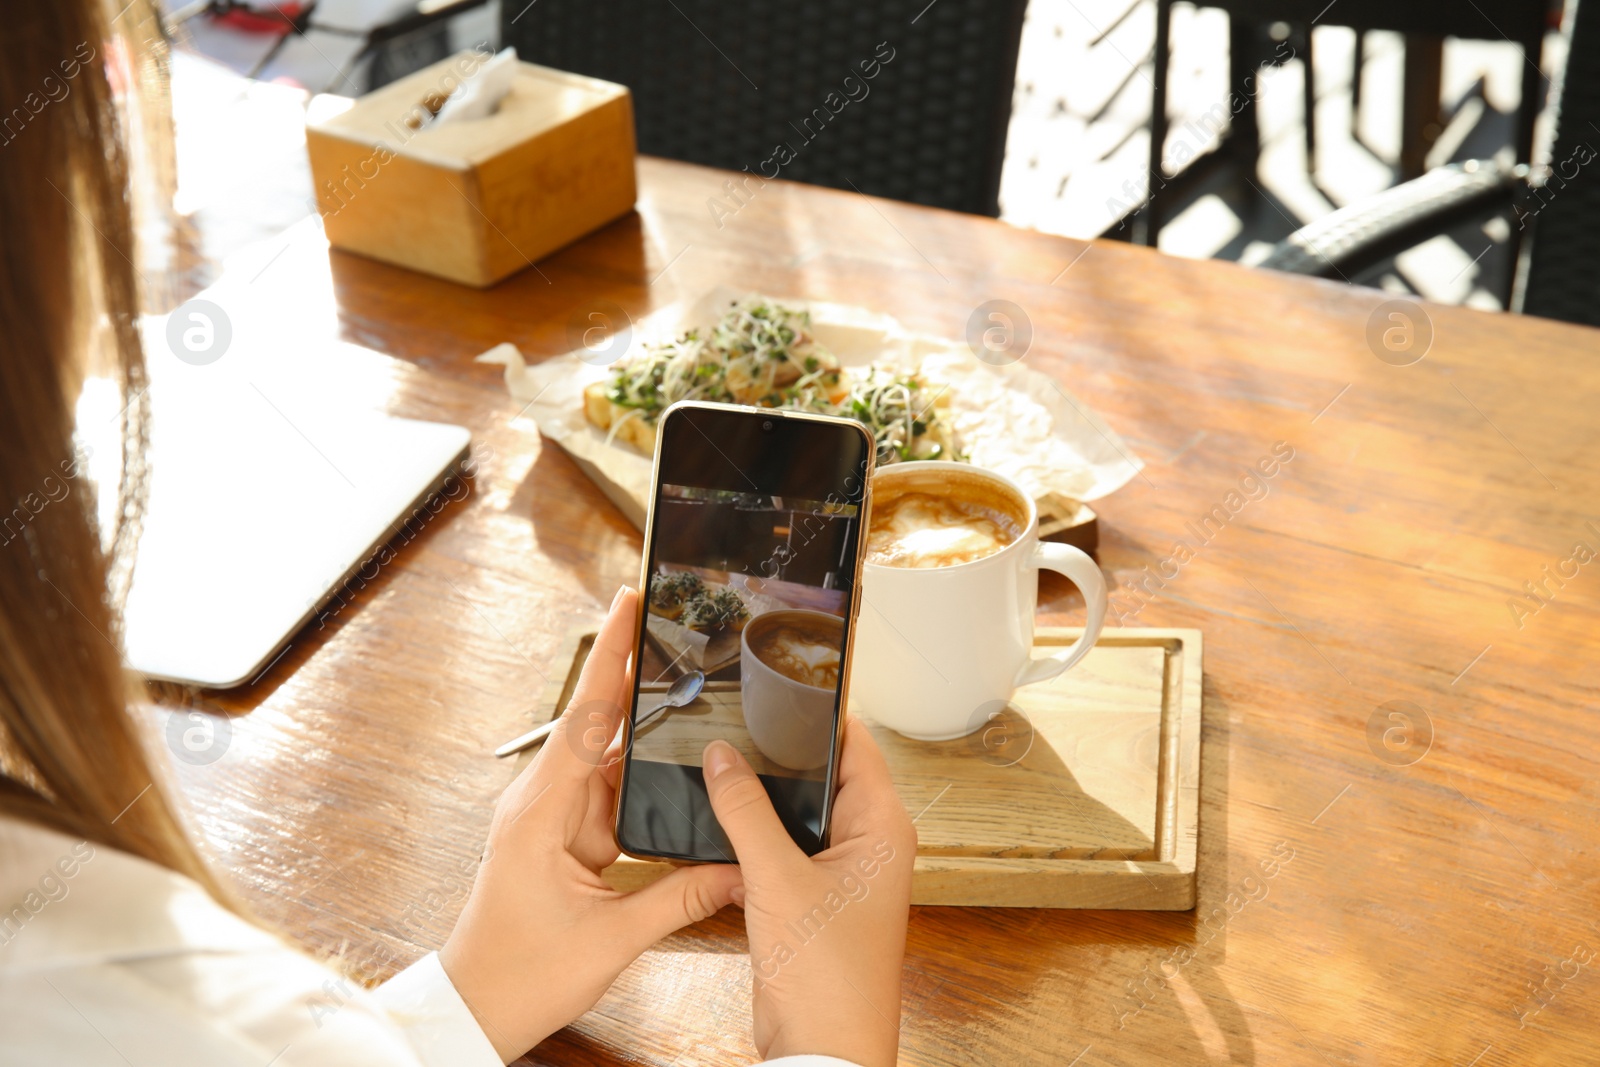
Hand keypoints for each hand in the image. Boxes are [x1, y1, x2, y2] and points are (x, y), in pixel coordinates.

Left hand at [440, 587, 741, 1061]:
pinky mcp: (561, 837)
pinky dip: (641, 779)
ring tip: (692, 693)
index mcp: (542, 810)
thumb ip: (682, 896)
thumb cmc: (522, 974)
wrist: (475, 1009)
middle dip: (637, 676)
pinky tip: (675, 766)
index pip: (584, 716)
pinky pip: (608, 793)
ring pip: (609, 758)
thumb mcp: (612, 938)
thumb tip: (740, 869)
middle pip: (599, 722)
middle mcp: (542, 801)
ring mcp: (551, 817)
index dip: (609, 656)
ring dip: (646, 735)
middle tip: (677, 629)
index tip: (626, 603)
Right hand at [702, 718, 915, 1066]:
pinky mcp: (811, 895)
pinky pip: (781, 845)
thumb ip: (744, 811)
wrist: (821, 1051)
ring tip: (718, 759)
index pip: (855, 742)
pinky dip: (754, 832)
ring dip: (763, 794)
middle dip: (779, 750)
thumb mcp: (776, 880)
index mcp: (882, 826)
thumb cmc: (829, 979)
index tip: (781, 680)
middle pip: (822, 771)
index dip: (820, 710)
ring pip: (797, 810)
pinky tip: (720, 817)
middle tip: (734, 715)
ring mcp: (839, 870)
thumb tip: (720, 757)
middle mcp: (868, 842)